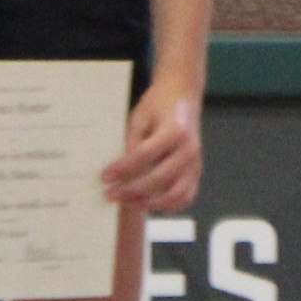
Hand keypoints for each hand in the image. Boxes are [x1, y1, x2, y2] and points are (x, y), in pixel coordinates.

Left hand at [104, 79, 203, 212]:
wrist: (183, 95)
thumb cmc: (159, 104)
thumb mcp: (140, 119)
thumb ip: (133, 146)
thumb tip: (118, 174)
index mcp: (175, 131)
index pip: (143, 156)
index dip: (121, 169)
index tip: (104, 177)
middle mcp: (189, 149)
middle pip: (158, 179)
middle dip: (130, 190)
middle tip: (110, 194)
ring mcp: (196, 163)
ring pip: (176, 195)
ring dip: (150, 202)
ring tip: (128, 202)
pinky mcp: (196, 172)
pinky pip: (185, 197)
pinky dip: (168, 206)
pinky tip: (149, 203)